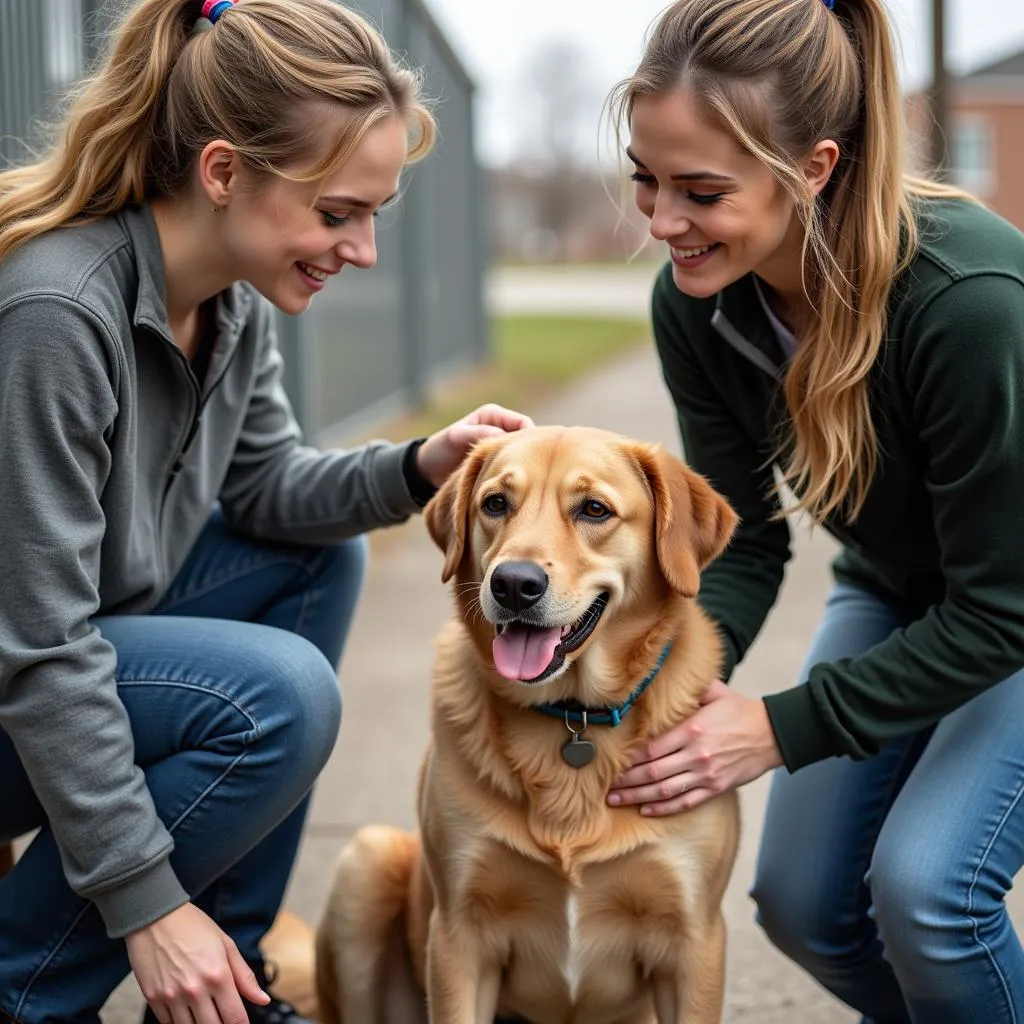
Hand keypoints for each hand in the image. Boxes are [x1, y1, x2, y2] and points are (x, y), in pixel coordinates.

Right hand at [126, 902, 268, 1023]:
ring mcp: (172, 996)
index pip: (234, 1018)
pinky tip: (186, 1012)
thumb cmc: (192, 927)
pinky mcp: (153, 998)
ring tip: (205, 1013)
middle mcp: (195, 990)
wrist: (155, 917)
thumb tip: (262, 1000)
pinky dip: (179, 1022)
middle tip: (222, 1015)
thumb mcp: (226, 945)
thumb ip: (244, 977)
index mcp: (218, 975)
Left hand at [416, 404, 533, 488]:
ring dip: (521, 465)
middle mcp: (500, 428)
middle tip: (529, 471)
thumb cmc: (439, 449)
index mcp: (493, 415)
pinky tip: (514, 484)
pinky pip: (512, 466)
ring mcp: (499, 446)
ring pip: (521, 454)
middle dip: (529, 453)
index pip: (523, 423)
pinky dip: (513, 473)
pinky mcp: (497, 462)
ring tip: (522, 479)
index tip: (530, 456)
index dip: (531, 438)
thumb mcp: (456, 437)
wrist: (427, 470)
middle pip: (527, 439)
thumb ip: (478, 434)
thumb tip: (504, 436)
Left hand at [607, 680, 783, 815]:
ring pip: (665, 791)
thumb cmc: (740, 710)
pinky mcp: (716, 788)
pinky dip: (664, 809)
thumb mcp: (714, 691)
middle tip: (606, 788)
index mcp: (692, 730)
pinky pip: (686, 802)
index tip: (612, 764)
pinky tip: (647, 810)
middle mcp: (696, 755)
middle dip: (626, 782)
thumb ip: (689, 688)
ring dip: (638, 797)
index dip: (629, 760)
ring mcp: (706, 774)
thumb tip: (663, 675)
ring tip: (616, 801)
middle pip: (652, 773)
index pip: (652, 749)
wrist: (772, 734)